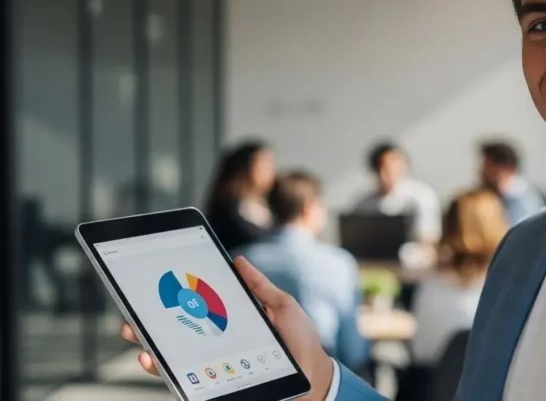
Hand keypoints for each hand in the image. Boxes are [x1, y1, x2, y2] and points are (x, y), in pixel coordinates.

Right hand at [121, 256, 334, 399]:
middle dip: (145, 327)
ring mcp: (212, 369)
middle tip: (130, 317)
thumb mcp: (281, 306)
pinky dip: (163, 372)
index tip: (150, 290)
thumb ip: (259, 286)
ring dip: (147, 349)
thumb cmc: (299, 341)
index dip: (169, 304)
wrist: (313, 375)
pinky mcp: (213, 385)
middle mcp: (213, 348)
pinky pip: (182, 381)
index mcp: (226, 326)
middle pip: (172, 337)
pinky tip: (153, 361)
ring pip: (170, 361)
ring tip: (137, 337)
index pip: (191, 314)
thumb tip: (238, 260)